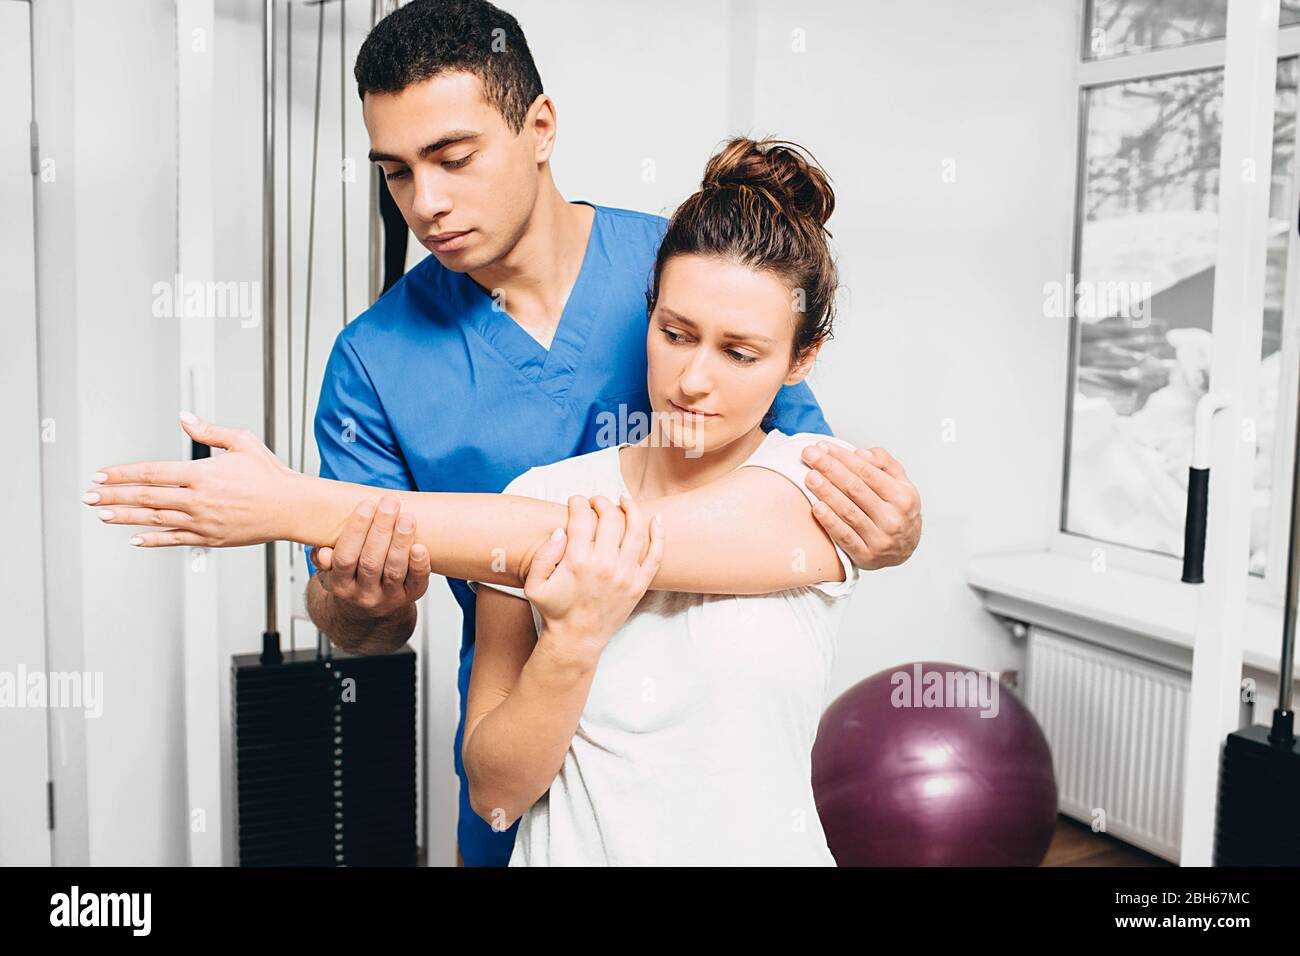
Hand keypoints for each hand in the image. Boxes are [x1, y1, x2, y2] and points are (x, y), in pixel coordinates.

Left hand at [82, 412, 300, 547]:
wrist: (293, 508)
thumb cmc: (271, 475)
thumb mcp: (242, 442)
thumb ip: (209, 431)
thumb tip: (185, 418)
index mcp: (203, 473)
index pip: (152, 473)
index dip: (123, 474)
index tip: (102, 475)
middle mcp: (199, 499)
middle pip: (146, 497)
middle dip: (113, 496)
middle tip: (89, 497)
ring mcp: (203, 521)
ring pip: (154, 519)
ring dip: (125, 517)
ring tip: (102, 515)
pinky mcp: (211, 538)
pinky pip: (175, 540)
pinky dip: (152, 539)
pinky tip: (134, 538)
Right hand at [311, 495, 430, 614]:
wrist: (369, 609)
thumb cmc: (351, 575)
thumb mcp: (330, 569)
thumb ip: (323, 558)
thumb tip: (323, 552)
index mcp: (339, 584)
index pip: (345, 557)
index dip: (356, 530)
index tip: (367, 504)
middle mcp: (363, 594)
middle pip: (371, 562)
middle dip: (381, 529)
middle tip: (389, 503)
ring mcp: (388, 598)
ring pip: (394, 570)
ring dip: (401, 542)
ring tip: (407, 518)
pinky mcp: (410, 597)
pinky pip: (416, 582)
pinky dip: (419, 564)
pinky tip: (421, 546)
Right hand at [525, 494, 663, 662]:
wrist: (577, 639)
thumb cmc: (554, 610)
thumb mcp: (534, 585)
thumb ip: (542, 555)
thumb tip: (561, 530)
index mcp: (577, 562)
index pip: (581, 518)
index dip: (577, 503)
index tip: (575, 501)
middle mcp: (604, 566)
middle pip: (610, 518)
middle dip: (601, 502)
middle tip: (595, 502)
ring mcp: (625, 576)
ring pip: (635, 530)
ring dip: (630, 509)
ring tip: (623, 500)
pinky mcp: (639, 585)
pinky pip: (655, 555)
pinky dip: (659, 534)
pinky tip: (655, 518)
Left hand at [801, 442, 920, 570]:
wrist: (904, 549)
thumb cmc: (897, 510)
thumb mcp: (900, 482)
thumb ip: (883, 463)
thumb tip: (860, 454)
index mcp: (903, 496)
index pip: (868, 472)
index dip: (843, 457)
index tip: (823, 447)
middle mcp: (893, 518)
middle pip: (855, 489)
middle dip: (830, 469)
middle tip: (810, 455)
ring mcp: (880, 539)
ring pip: (848, 512)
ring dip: (827, 493)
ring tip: (809, 477)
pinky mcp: (866, 556)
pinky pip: (845, 537)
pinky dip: (830, 522)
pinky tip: (817, 508)